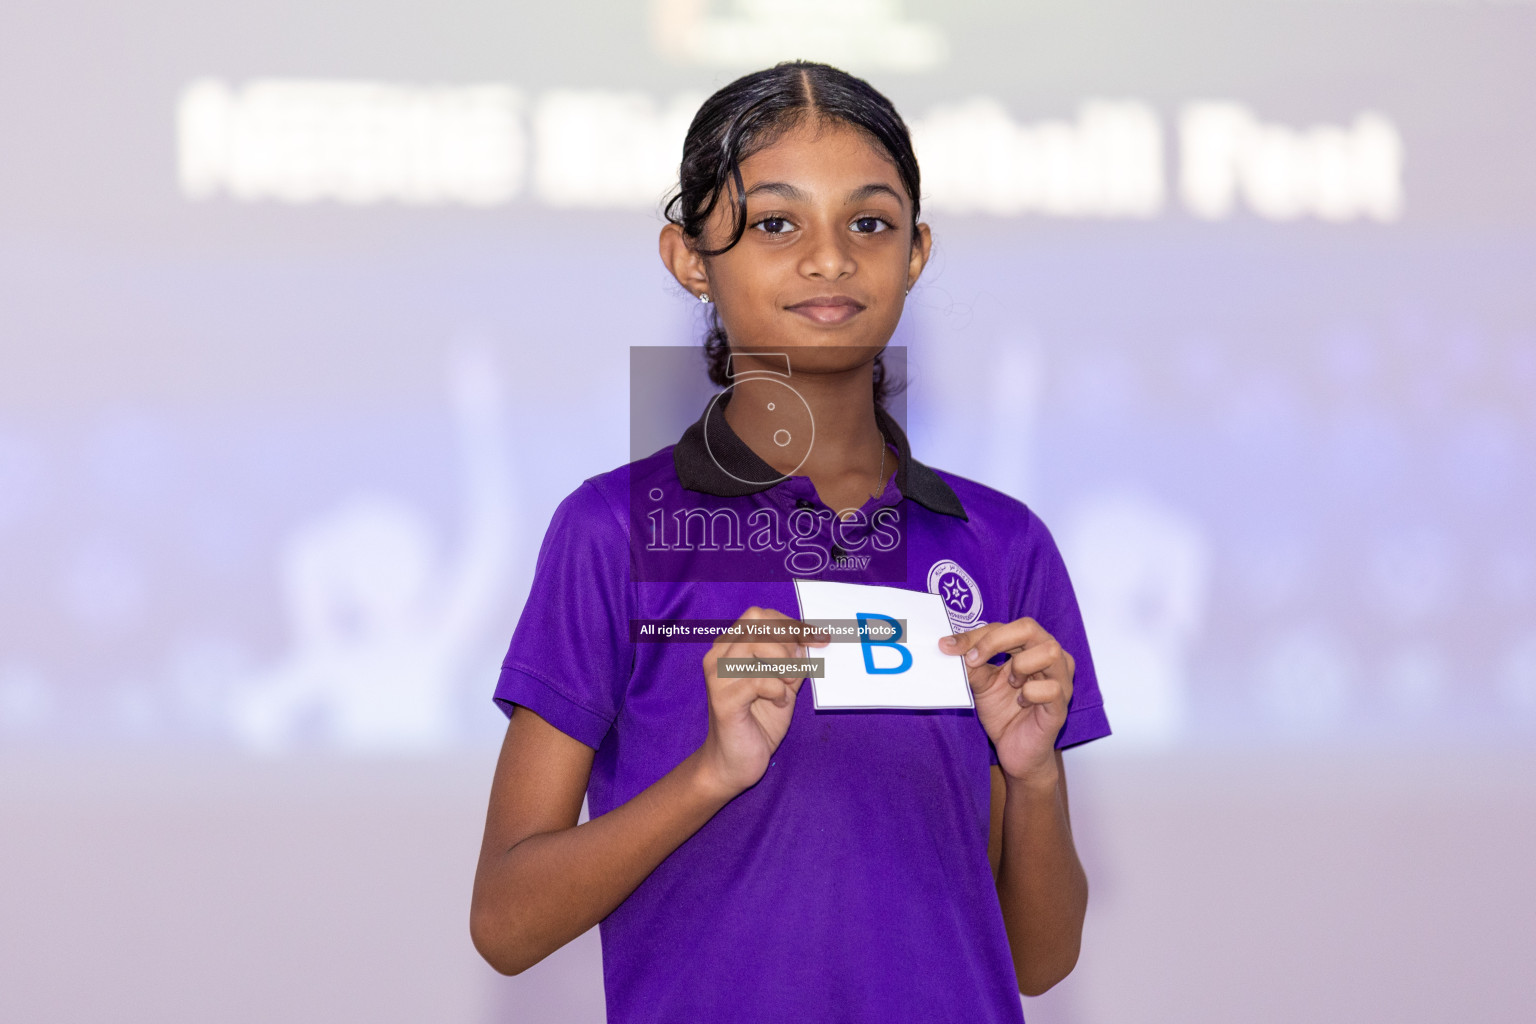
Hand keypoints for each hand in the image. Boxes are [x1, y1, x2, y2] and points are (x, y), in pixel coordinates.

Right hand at [697, 607, 828, 798]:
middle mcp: (718, 657)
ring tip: (787, 687)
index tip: (819, 639)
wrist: (734, 763)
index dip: (792, 624)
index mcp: (729, 648)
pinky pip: (759, 680)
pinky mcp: (723, 700)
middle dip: (787, 645)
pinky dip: (778, 690)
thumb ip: (794, 661)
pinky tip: (778, 703)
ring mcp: (717, 677)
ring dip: (783, 666)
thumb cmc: (758, 722)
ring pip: (756, 646)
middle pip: (757, 624)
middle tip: (794, 674)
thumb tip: (811, 640)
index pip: (759, 616)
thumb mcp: (784, 684)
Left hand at [940, 619, 1073, 783]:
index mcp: (1031, 647)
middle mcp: (1051, 658)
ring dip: (1021, 665)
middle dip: (995, 641)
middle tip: (973, 659)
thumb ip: (973, 664)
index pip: (1005, 627)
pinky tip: (1021, 703)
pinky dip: (1029, 694)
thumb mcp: (982, 683)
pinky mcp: (1061, 706)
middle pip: (1029, 628)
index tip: (949, 646)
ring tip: (1011, 683)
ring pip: (1049, 652)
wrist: (1016, 752)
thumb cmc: (1004, 712)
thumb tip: (950, 646)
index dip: (976, 635)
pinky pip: (1050, 688)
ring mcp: (1061, 681)